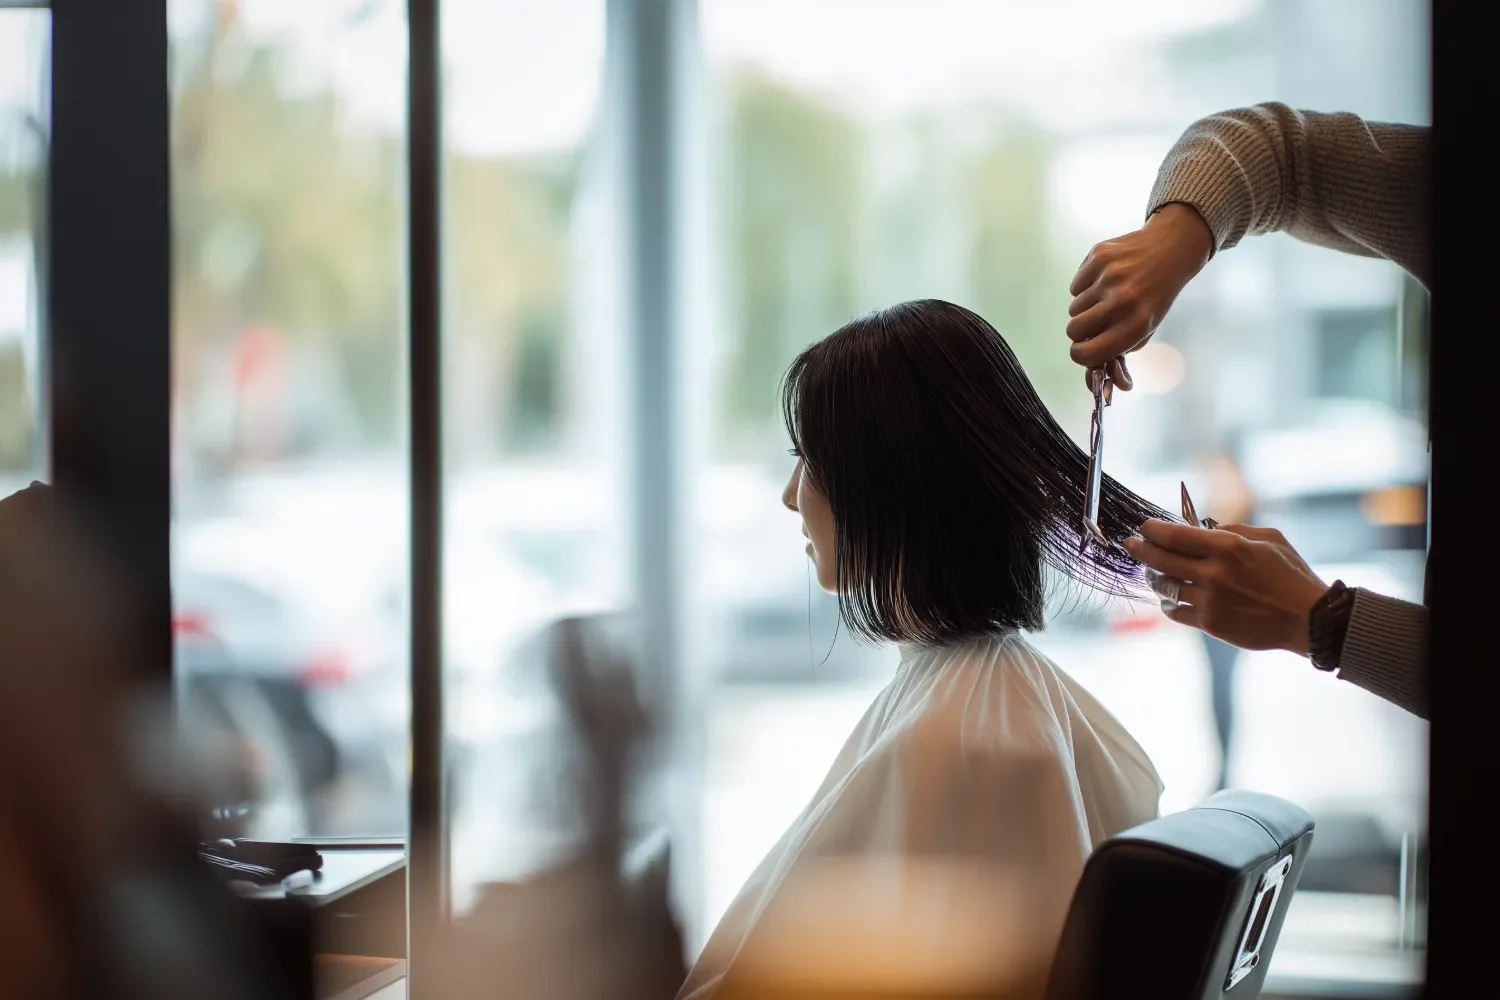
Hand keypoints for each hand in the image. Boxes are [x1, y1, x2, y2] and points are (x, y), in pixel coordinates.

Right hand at [1066, 203, 1213, 388]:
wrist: (1170, 249)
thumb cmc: (1155, 297)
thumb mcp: (1146, 329)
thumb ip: (1120, 355)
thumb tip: (1103, 386)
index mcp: (1136, 325)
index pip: (1088, 353)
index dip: (1081, 354)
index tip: (1084, 349)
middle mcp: (1121, 301)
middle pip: (1074, 330)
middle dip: (1080, 330)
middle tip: (1096, 322)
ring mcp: (1108, 276)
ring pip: (1074, 307)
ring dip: (1085, 307)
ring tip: (1106, 297)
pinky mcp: (1099, 256)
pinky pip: (1075, 284)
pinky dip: (1085, 286)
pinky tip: (1104, 279)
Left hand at [1123, 520, 1330, 655]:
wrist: (1309, 619)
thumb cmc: (1291, 575)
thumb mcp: (1270, 538)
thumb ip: (1234, 529)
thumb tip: (1202, 527)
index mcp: (1228, 547)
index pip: (1175, 535)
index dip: (1153, 530)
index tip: (1144, 527)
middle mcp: (1214, 573)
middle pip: (1160, 560)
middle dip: (1140, 549)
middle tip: (1131, 544)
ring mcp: (1210, 600)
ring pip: (1165, 586)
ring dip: (1154, 576)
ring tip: (1151, 571)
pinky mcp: (1210, 624)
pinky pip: (1175, 611)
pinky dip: (1168, 602)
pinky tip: (1168, 596)